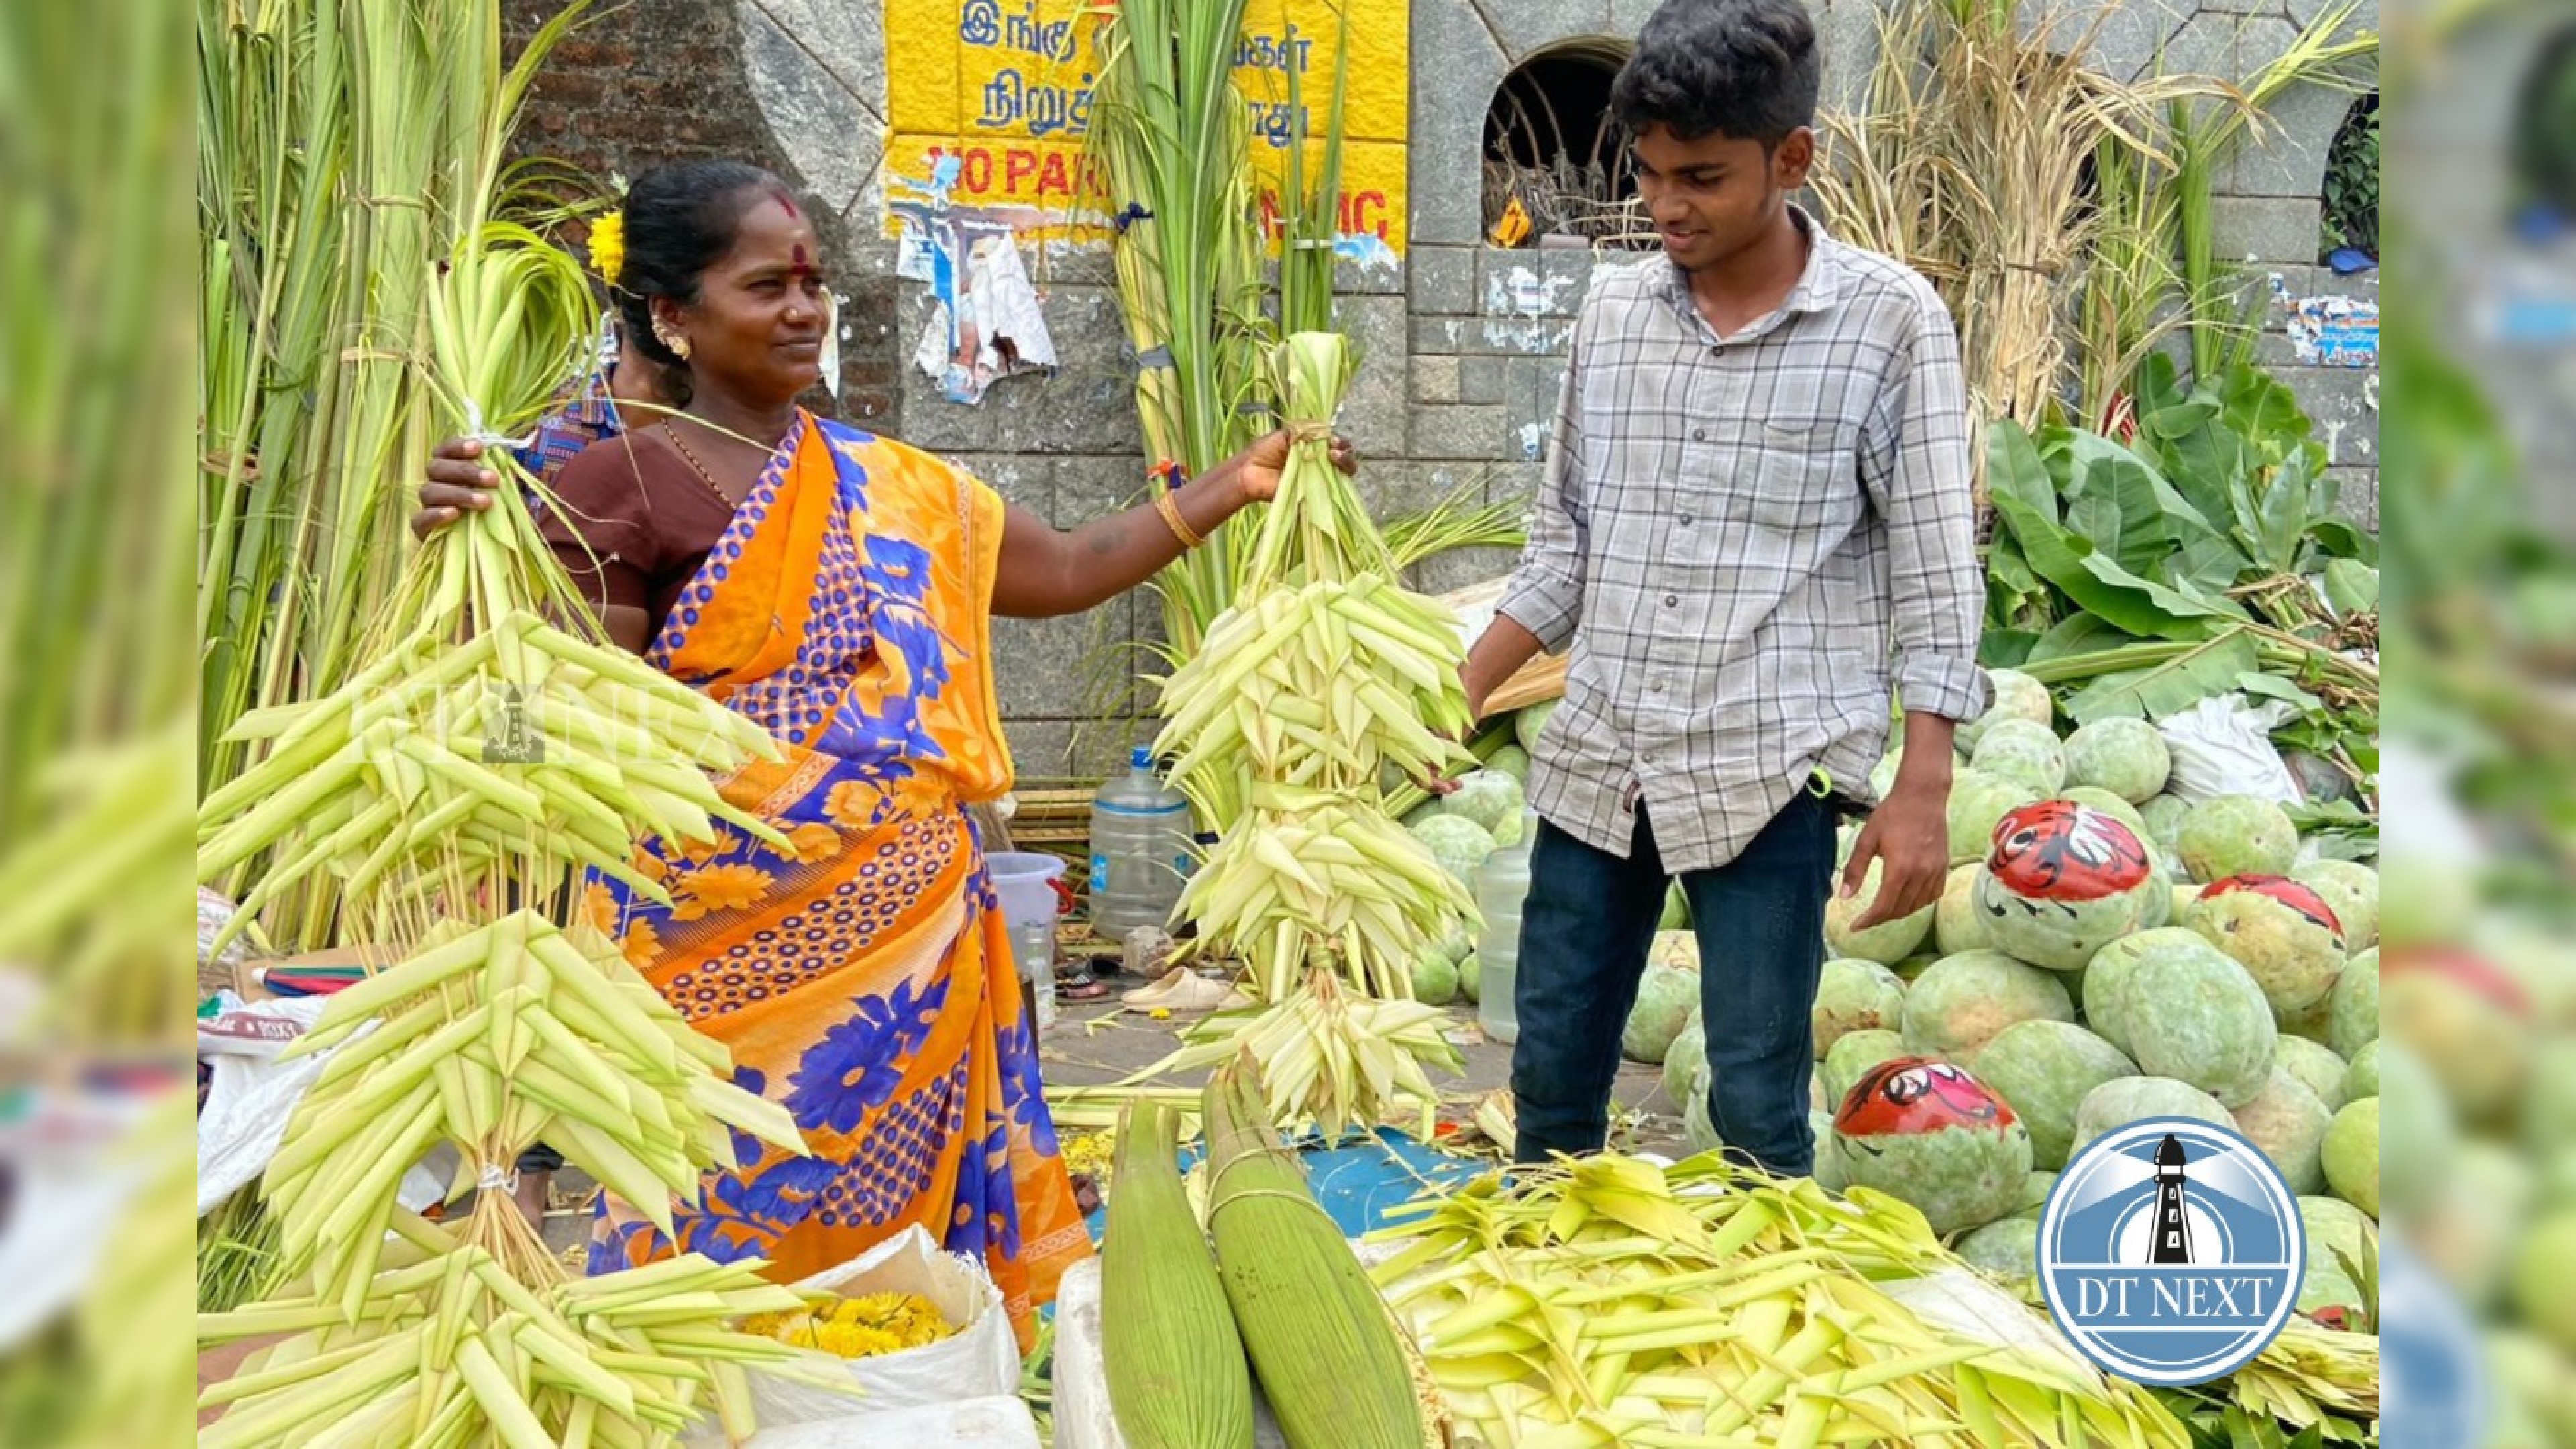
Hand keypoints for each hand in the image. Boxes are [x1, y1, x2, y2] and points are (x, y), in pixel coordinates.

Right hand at [412, 437, 500, 539]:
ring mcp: (425, 506)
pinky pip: (420, 519)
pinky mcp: (421, 529)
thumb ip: (496, 479)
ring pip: (430, 491)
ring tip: (485, 502)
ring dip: (458, 494)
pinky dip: (436, 515)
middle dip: (465, 471)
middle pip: (437, 468)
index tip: (479, 448)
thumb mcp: (499, 496)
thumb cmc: (491, 517)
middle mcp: (434, 484)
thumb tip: (504, 462)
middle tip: (493, 479)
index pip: (444, 451)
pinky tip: (454, 514)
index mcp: (448, 471)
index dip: (457, 446)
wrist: (479, 551)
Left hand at [1236, 429, 1355, 502]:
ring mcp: (1318, 479)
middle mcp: (1319, 462)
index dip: (1339, 441)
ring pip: (1343, 473)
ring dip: (1345, 463)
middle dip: (1344, 452)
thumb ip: (1304, 431)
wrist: (1251, 472)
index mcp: (1314, 447)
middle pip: (1344, 458)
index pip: (1336, 443)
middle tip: (1334, 450)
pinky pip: (1331, 490)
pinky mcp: (1314, 493)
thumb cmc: (1264, 452)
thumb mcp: (1285, 434)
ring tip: (1334, 457)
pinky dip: (1336, 482)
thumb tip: (1325, 430)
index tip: (1332, 439)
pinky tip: (1330, 473)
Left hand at [1841, 778, 1948, 930]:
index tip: (1855, 927)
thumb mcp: (1867, 839)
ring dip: (1899, 912)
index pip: (1884, 907)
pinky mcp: (1944, 867)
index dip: (1868, 921)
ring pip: (1916, 906)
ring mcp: (1935, 871)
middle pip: (1900, 910)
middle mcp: (1921, 874)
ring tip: (1883, 909)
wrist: (1923, 796)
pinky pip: (1932, 896)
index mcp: (1899, 868)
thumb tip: (1843, 896)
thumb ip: (1855, 869)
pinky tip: (1907, 899)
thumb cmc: (1891, 814)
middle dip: (1880, 918)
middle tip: (1866, 918)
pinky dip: (1918, 903)